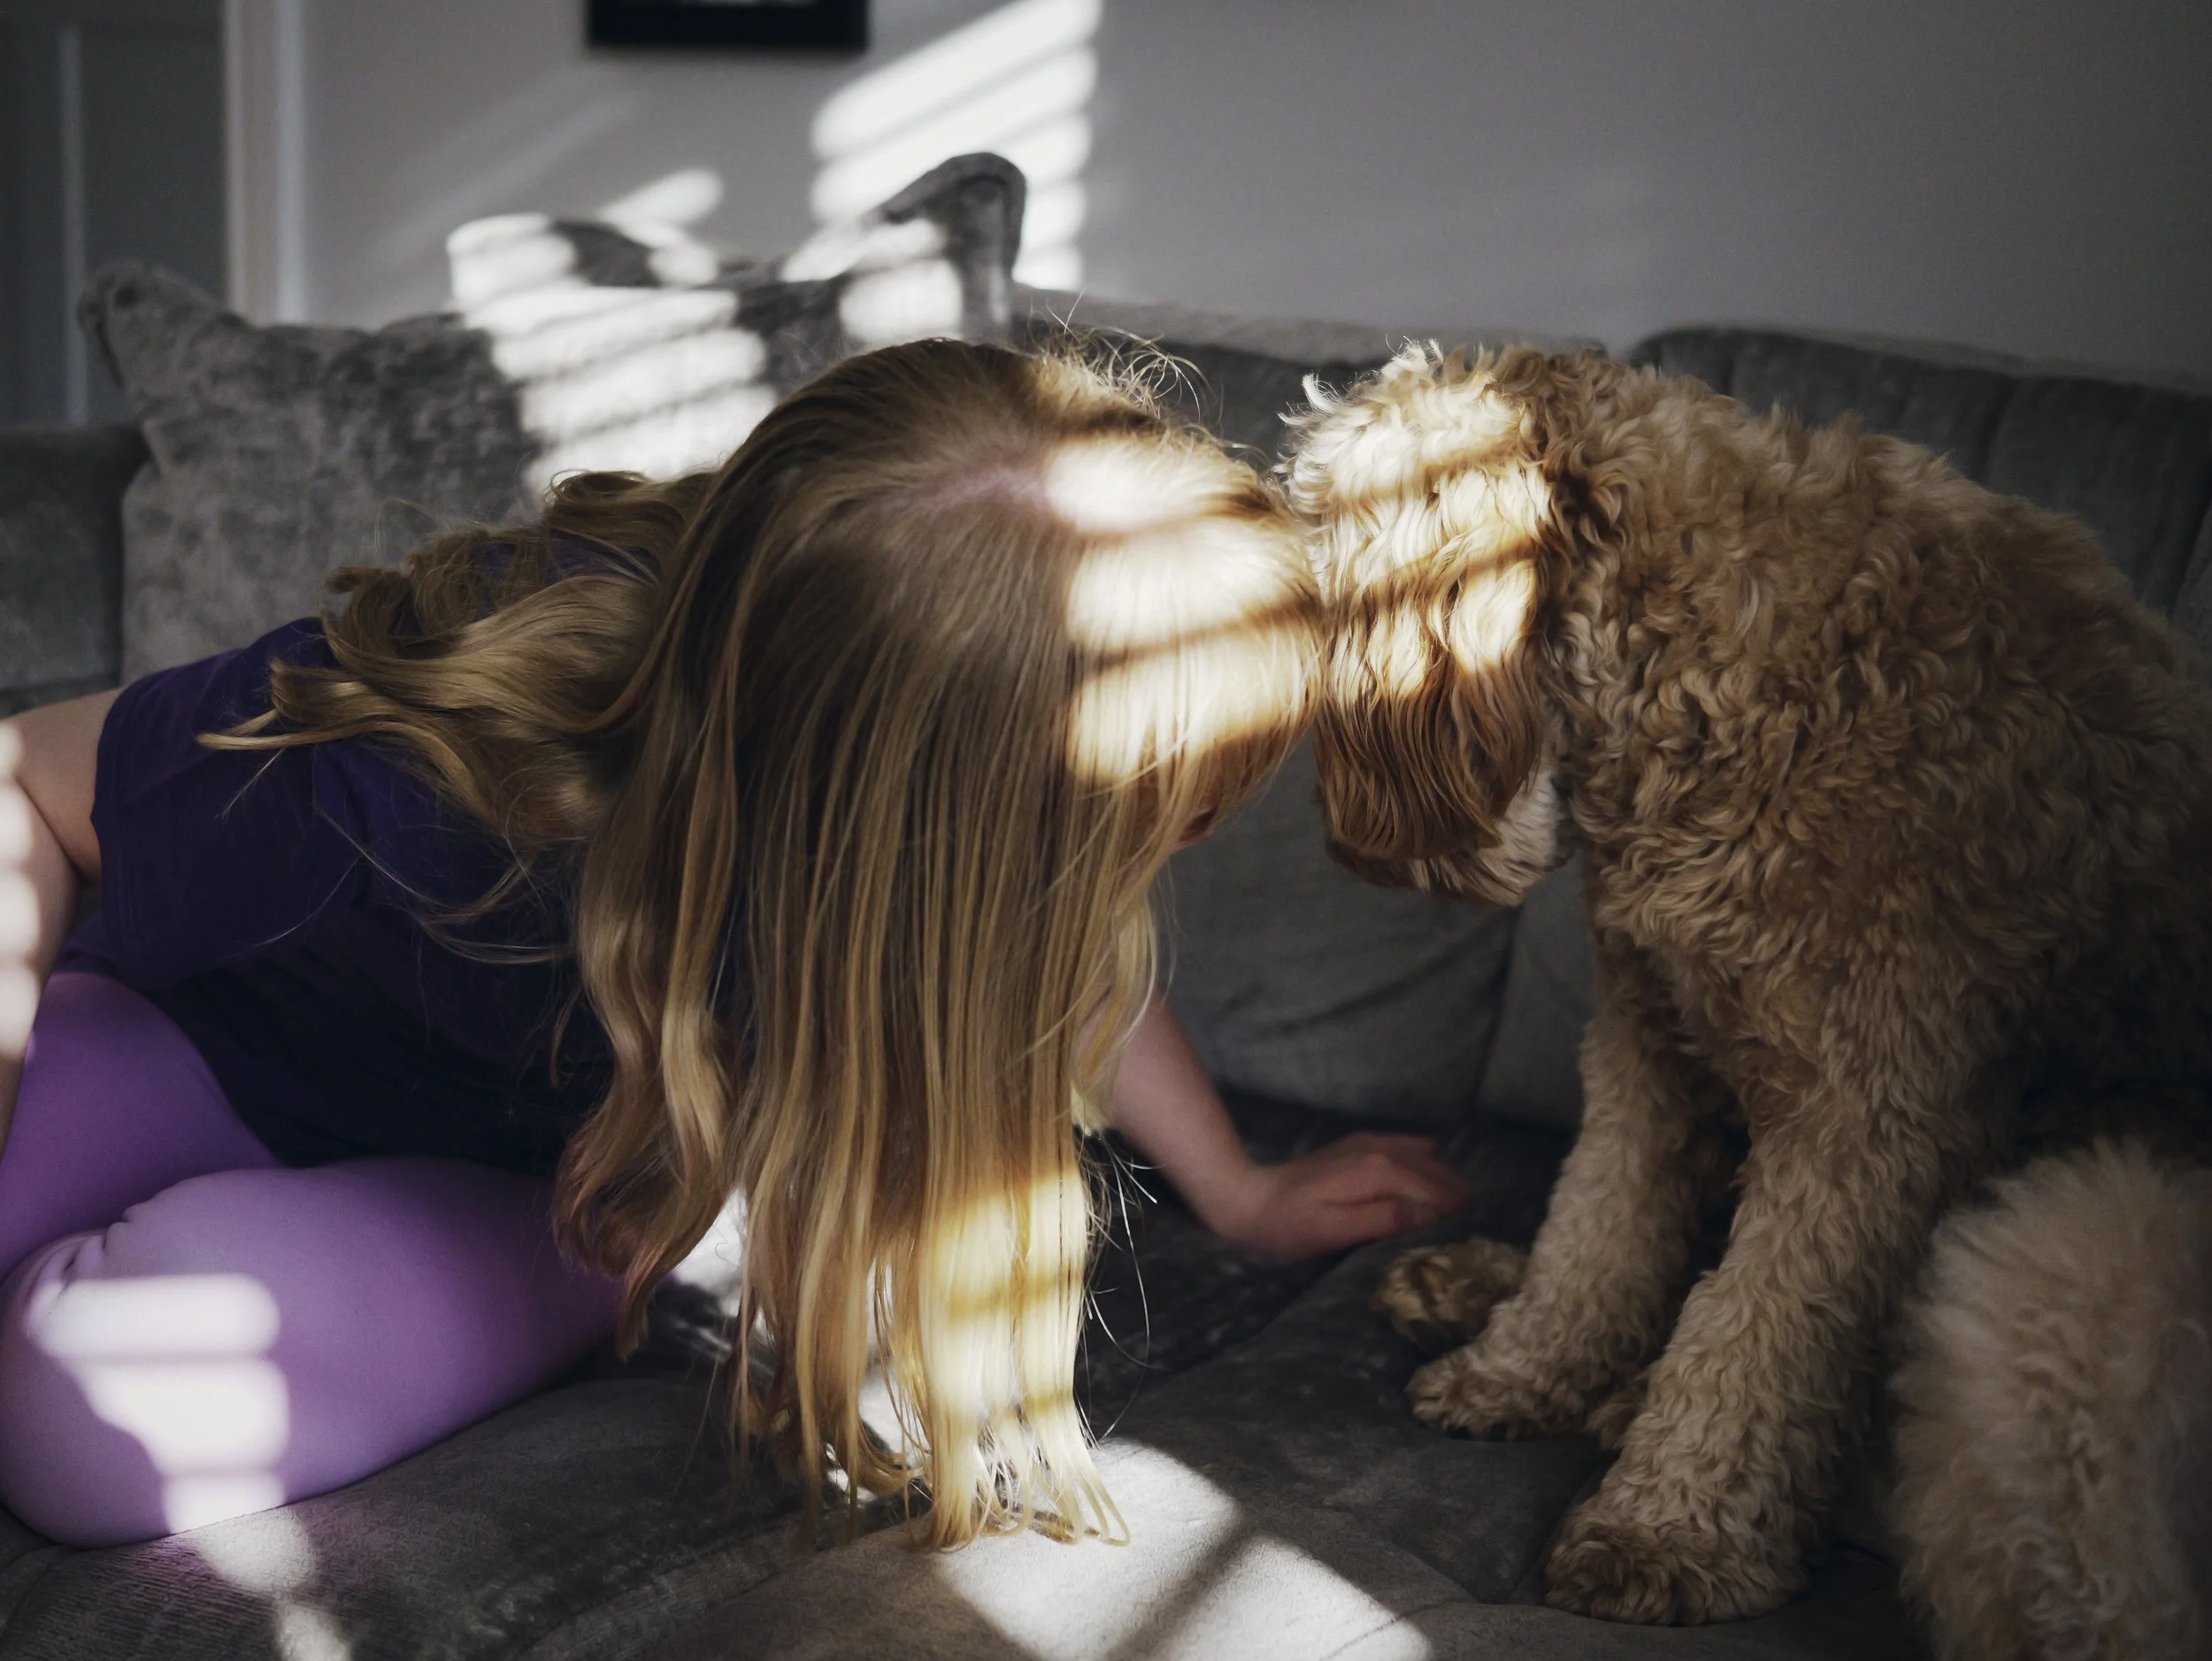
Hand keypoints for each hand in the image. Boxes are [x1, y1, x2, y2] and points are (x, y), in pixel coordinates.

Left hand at [1197, 1133, 1470, 1258]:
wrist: (1247, 1197)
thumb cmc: (1287, 1225)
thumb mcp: (1334, 1231)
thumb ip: (1385, 1219)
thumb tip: (1432, 1214)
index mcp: (1380, 1170)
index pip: (1439, 1192)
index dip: (1458, 1217)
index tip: (1470, 1243)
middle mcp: (1383, 1149)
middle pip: (1440, 1174)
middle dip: (1457, 1201)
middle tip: (1466, 1236)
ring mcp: (1373, 1143)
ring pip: (1430, 1160)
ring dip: (1444, 1186)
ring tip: (1450, 1221)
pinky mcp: (1363, 1145)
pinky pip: (1411, 1151)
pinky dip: (1426, 1170)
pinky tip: (1423, 1194)